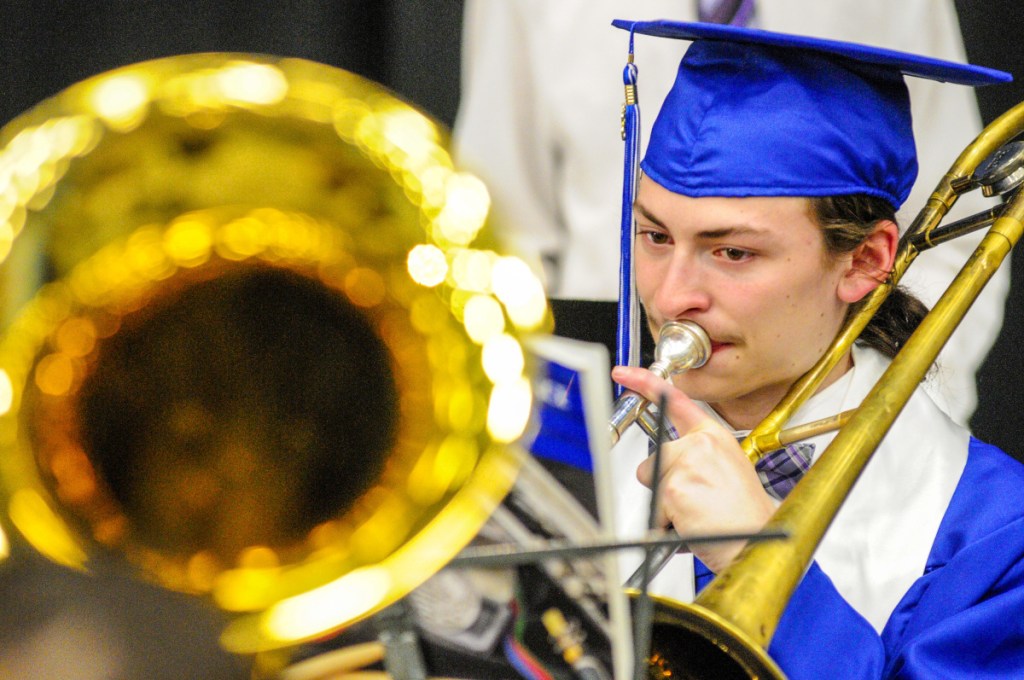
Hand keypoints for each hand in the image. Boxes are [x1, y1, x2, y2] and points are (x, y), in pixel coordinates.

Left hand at [611, 365, 776, 572]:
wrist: (757, 543)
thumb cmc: (745, 518)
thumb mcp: (726, 472)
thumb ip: (697, 458)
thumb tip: (666, 463)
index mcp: (715, 436)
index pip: (676, 400)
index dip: (646, 383)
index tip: (626, 374)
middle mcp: (700, 444)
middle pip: (655, 455)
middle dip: (663, 481)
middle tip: (694, 501)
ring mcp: (686, 464)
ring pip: (650, 480)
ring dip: (664, 503)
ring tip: (696, 514)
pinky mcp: (672, 488)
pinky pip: (653, 507)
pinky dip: (665, 523)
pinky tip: (691, 525)